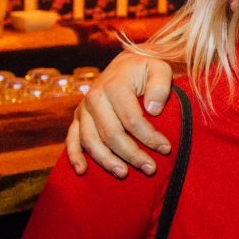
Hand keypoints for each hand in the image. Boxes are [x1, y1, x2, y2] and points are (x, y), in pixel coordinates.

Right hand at [65, 51, 174, 177]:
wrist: (125, 64)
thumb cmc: (146, 69)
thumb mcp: (159, 69)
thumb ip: (160, 86)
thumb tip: (152, 110)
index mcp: (114, 86)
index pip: (131, 119)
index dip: (149, 137)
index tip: (166, 148)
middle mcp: (94, 98)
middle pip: (111, 134)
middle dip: (132, 154)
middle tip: (150, 169)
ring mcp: (83, 109)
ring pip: (91, 140)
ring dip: (106, 160)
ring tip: (124, 174)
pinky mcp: (78, 117)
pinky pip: (72, 139)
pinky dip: (74, 155)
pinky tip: (82, 171)